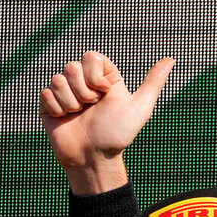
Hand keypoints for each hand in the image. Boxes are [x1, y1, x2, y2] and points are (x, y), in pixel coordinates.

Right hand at [38, 50, 174, 193]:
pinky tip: (66, 119)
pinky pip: (45, 94)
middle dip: (84, 91)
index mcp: (104, 78)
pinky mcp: (49, 105)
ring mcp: (66, 93)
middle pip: (72, 66)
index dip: (95, 76)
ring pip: (57, 79)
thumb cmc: (118, 135)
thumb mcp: (140, 107)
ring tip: (79, 115)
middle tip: (92, 107)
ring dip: (71, 102)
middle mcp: (84, 83)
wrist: (93, 159)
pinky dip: (57, 109)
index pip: (91, 57)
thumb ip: (153, 82)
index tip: (104, 94)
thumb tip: (171, 60)